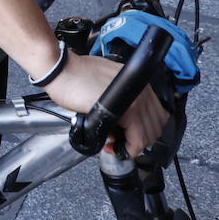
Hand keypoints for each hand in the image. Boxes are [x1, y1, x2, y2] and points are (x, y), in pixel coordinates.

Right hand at [44, 52, 169, 157]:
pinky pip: (138, 139)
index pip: (156, 114)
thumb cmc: (75, 74)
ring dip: (133, 145)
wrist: (61, 71)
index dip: (143, 130)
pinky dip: (128, 148)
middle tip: (120, 143)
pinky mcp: (128, 111)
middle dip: (139, 140)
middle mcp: (142, 90)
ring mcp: (137, 100)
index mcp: (138, 82)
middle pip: (156, 126)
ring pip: (149, 135)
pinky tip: (113, 146)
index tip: (128, 136)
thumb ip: (118, 101)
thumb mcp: (104, 85)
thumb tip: (121, 123)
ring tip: (113, 144)